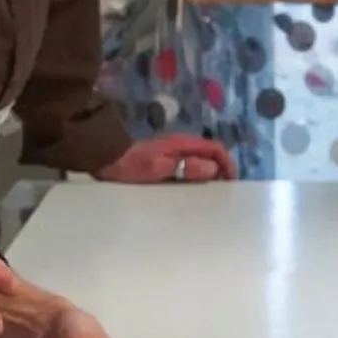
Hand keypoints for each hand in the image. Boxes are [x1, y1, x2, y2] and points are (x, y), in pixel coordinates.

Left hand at [98, 133, 234, 183]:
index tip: (231, 182)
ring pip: (201, 159)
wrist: (106, 159)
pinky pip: (189, 165)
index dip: (227, 163)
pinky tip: (192, 190)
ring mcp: (173, 151)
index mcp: (183, 144)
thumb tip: (213, 169)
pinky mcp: (166, 159)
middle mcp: (181, 144)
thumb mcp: (158, 168)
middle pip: (210, 154)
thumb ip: (185, 167)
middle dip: (221, 169)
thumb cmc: (131, 165)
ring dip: (210, 173)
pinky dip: (197, 175)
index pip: (215, 148)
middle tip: (224, 191)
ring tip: (211, 193)